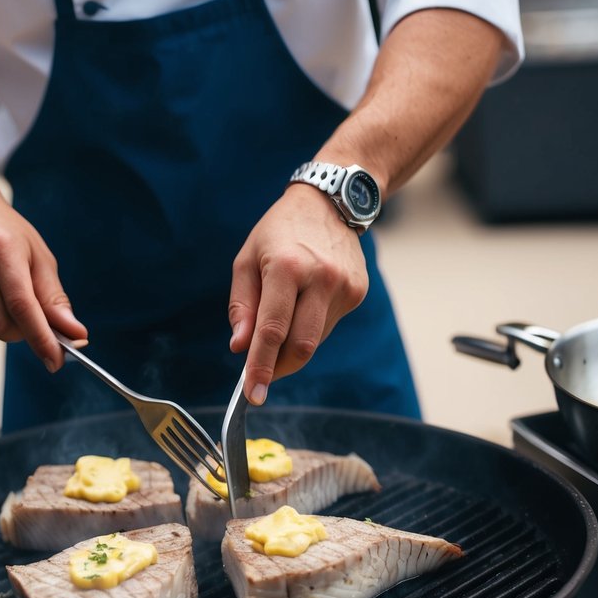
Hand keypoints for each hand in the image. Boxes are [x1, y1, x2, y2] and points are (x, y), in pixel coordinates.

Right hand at [0, 176, 86, 370]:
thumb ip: (55, 299)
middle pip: (1, 323)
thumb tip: (74, 334)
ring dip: (5, 327)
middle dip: (24, 331)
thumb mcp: (40, 258)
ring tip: (9, 300)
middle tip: (33, 317)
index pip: (22, 305)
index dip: (40, 337)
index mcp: (1, 248)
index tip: (55, 360)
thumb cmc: (8, 234)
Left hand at [228, 184, 368, 404]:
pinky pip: (328, 326)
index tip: (253, 394)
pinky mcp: (357, 292)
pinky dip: (310, 328)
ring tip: (281, 323)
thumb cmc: (279, 232)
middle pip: (301, 346)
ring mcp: (344, 287)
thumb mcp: (247, 259)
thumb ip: (242, 306)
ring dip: (292, 345)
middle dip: (279, 368)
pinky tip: (304, 304)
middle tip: (262, 377)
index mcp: (286, 267)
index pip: (272, 330)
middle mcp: (320, 278)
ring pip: (315, 339)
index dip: (261, 366)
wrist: (329, 203)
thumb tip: (240, 347)